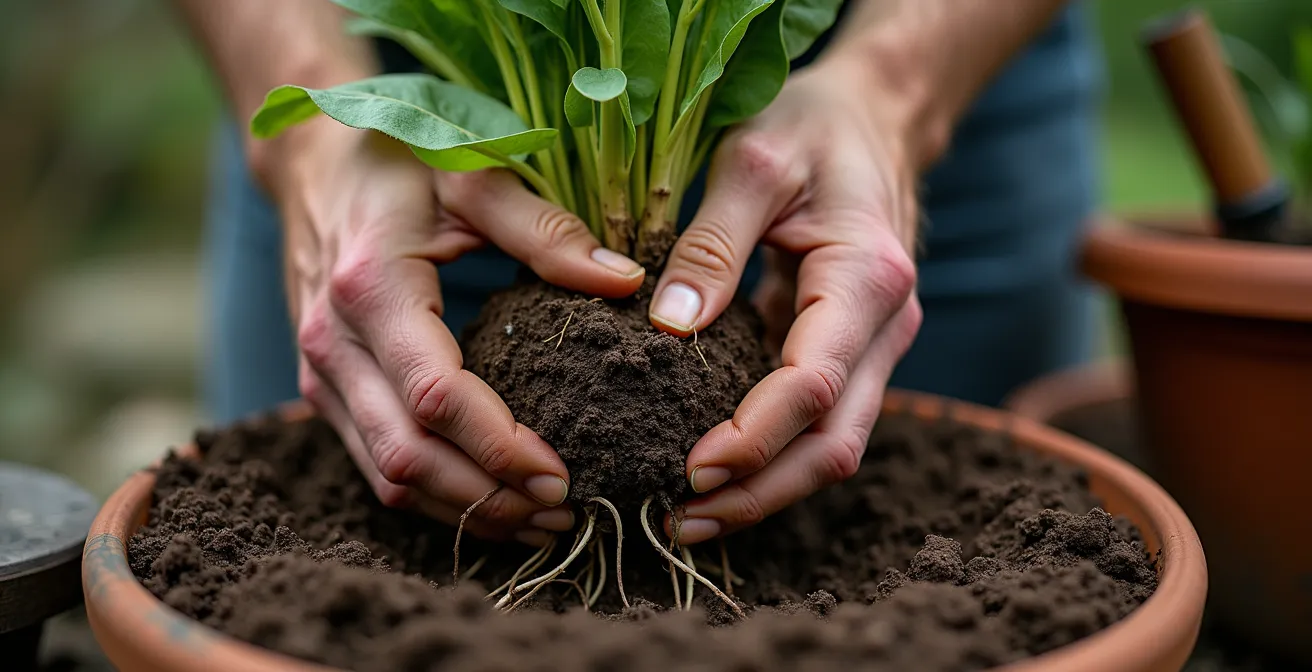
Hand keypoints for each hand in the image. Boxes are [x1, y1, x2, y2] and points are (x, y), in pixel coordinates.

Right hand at [256, 119, 645, 543]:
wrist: (312, 166)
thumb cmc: (399, 164)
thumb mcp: (473, 176)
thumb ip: (547, 230)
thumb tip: (628, 283)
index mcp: (372, 288)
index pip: (436, 396)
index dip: (499, 447)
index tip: (563, 473)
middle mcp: (335, 344)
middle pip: (407, 456)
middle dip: (490, 497)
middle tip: (565, 511)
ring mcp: (320, 376)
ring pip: (387, 476)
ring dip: (464, 509)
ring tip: (540, 519)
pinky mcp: (323, 392)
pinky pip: (375, 465)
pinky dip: (435, 495)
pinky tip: (493, 499)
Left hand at [648, 56, 924, 543]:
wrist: (876, 118)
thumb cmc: (811, 127)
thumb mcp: (751, 162)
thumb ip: (711, 244)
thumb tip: (668, 330)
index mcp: (867, 277)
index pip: (813, 384)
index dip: (754, 437)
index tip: (691, 469)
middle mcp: (887, 325)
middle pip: (835, 442)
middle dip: (760, 491)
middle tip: (682, 519)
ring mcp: (877, 346)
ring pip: (835, 445)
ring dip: (768, 489)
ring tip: (691, 516)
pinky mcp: (854, 352)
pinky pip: (822, 423)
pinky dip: (775, 457)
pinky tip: (718, 474)